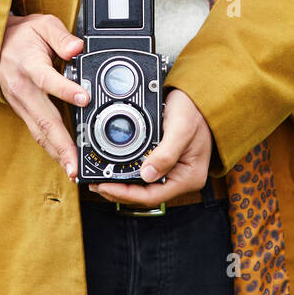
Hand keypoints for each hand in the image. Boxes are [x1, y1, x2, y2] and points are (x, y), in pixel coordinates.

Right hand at [0, 13, 87, 179]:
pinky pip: (37, 133)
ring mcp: (20, 104)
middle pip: (44, 119)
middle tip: (76, 164)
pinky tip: (64, 161)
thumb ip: (61, 36)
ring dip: (57, 153)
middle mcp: (23, 89)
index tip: (84, 98)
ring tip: (73, 171)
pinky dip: (51, 149)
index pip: (47, 79)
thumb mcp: (41, 24)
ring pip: (40, 132)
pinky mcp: (22, 112)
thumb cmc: (21, 36)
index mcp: (29, 65)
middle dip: (62, 144)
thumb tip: (77, 47)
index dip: (65, 89)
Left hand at [89, 88, 211, 207]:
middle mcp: (181, 179)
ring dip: (121, 184)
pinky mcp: (165, 164)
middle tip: (96, 184)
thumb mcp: (180, 129)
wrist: (198, 98)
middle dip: (119, 191)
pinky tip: (114, 170)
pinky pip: (143, 174)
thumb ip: (165, 153)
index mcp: (189, 177)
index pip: (153, 196)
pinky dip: (127, 174)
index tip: (105, 186)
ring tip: (100, 179)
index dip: (126, 194)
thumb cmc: (194, 111)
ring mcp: (173, 172)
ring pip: (142, 187)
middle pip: (145, 195)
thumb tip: (147, 175)